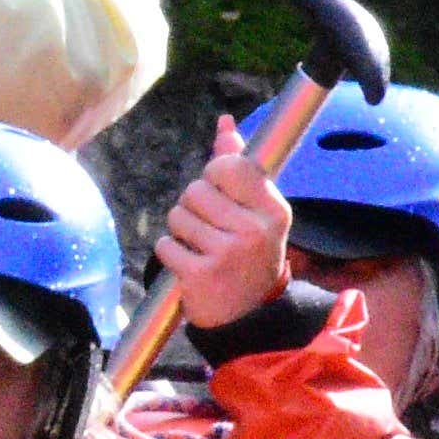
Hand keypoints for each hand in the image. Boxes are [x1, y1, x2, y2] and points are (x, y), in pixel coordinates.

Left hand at [152, 115, 297, 331]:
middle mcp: (254, 230)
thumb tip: (225, 123)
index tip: (222, 195)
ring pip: (177, 215)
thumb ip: (239, 166)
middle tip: (211, 228)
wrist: (249, 316)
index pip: (228, 165)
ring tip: (201, 246)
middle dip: (194, 206)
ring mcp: (228, 254)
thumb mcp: (256, 211)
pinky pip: (165, 245)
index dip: (214, 176)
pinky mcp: (200, 275)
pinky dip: (170, 252)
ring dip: (181, 230)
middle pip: (196, 190)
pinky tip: (189, 264)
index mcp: (273, 209)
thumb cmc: (249, 253)